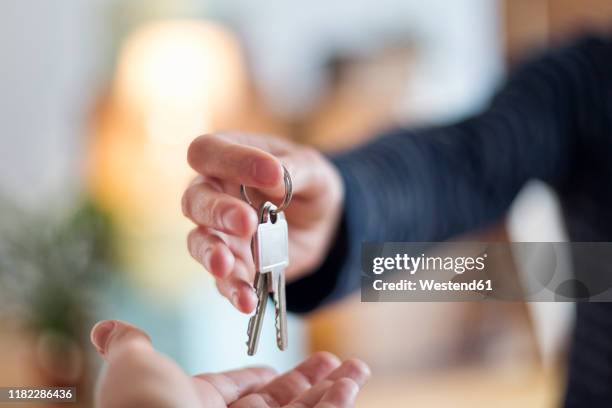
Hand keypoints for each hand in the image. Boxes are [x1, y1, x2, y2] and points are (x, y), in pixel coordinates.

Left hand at [91, 320, 369, 407]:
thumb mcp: (134, 369)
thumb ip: (130, 346)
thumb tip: (106, 327)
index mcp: (198, 407)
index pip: (238, 391)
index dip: (260, 377)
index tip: (278, 366)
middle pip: (280, 402)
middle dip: (309, 379)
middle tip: (332, 360)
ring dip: (334, 389)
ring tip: (357, 368)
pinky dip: (337, 404)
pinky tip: (352, 385)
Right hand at [182, 133, 343, 312]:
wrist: (320, 224)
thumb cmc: (309, 184)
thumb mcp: (313, 171)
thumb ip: (294, 170)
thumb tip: (274, 176)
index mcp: (228, 158)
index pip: (208, 152)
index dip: (232, 160)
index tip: (271, 173)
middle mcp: (214, 193)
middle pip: (195, 199)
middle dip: (218, 211)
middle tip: (247, 222)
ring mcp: (217, 232)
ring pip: (198, 241)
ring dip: (211, 253)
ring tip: (226, 265)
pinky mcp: (230, 265)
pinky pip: (222, 279)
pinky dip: (233, 290)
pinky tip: (246, 300)